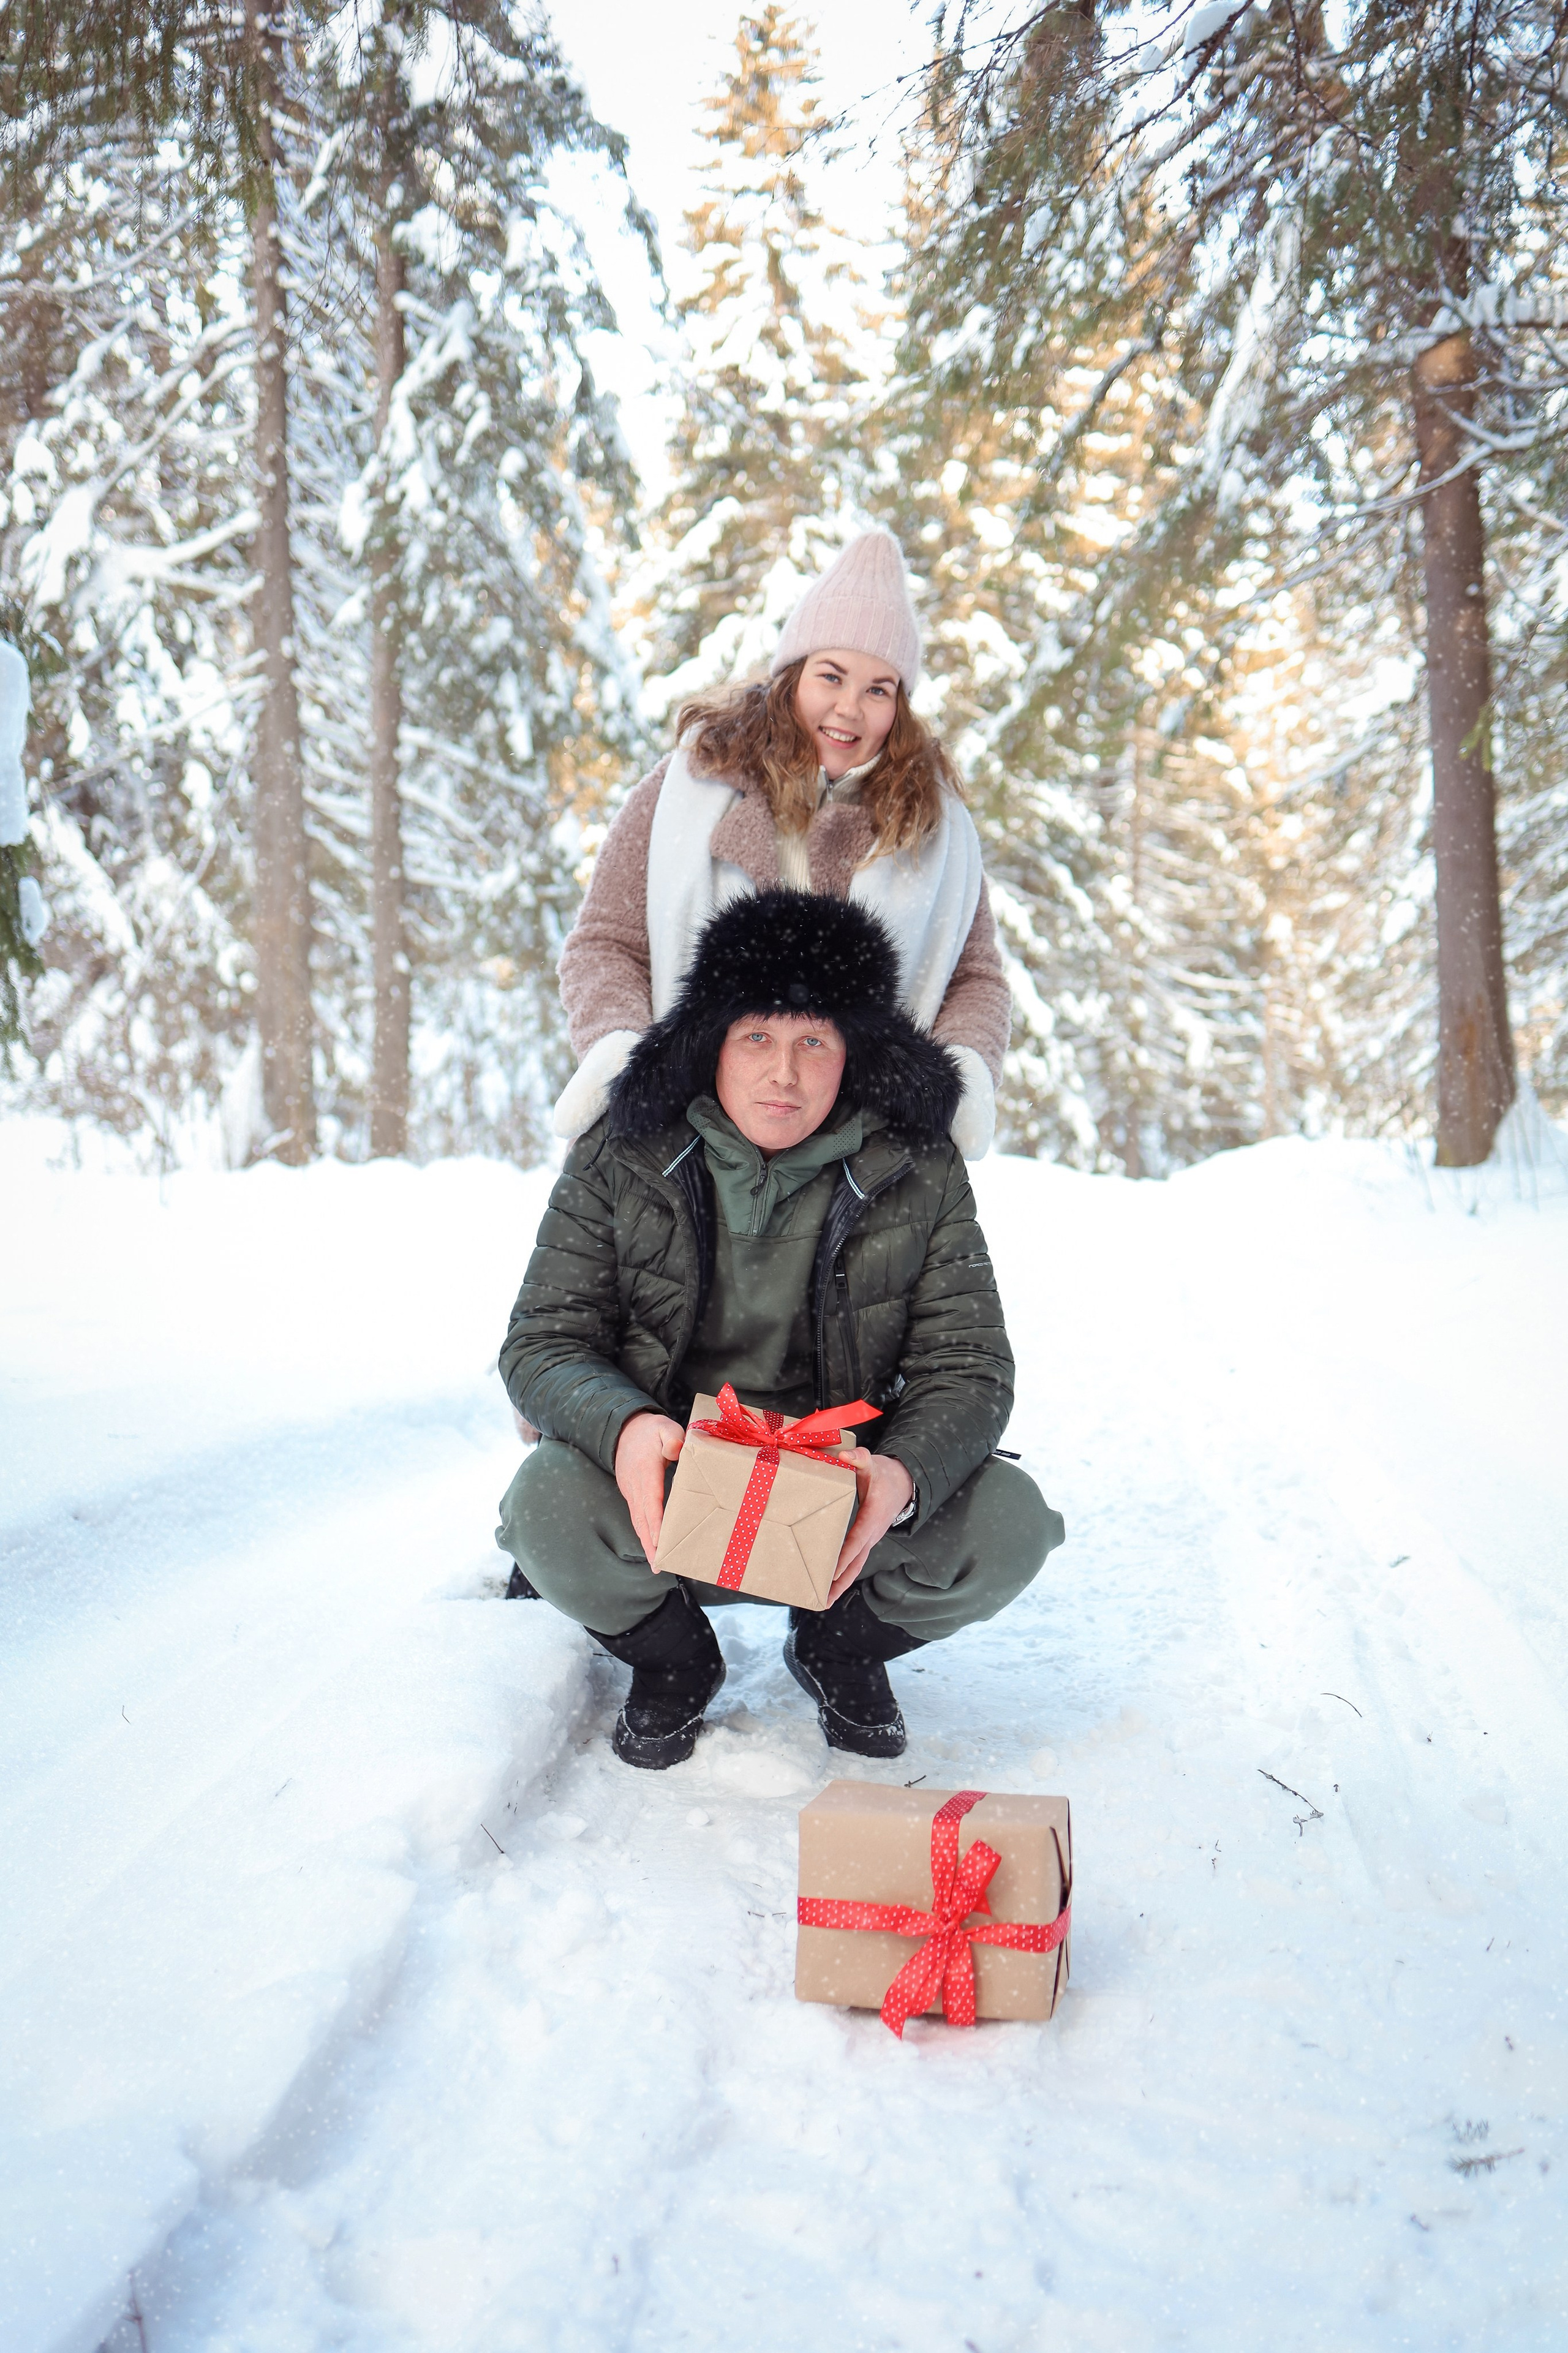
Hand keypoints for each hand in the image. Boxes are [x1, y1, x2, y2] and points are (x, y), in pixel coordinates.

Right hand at [614, 1411, 685, 1563]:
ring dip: (646, 1543)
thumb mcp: (663, 1425)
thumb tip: (676, 1450)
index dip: (656, 1522)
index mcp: (646, 1470)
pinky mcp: (631, 1494)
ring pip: (638, 1521)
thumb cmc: (649, 1430)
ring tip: (656, 1564)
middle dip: (651, 1543)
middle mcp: (635, 1485)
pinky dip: (644, 1533)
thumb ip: (671, 1436)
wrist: (624, 1430)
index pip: (651, 1500)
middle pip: (642, 1519)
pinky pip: (638, 1517)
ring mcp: (631, 1491)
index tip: (661, 1541)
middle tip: (658, 1565)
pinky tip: (652, 1547)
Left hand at [828, 1446, 913, 1606]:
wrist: (905, 1483)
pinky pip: (854, 1560)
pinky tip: (828, 1582)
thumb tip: (845, 1456)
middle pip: (855, 1564)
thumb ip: (859, 1458)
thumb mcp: (873, 1463)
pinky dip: (842, 1573)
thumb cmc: (885, 1474)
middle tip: (823, 1601)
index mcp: (871, 1518)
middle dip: (839, 1583)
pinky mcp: (866, 1539)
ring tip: (822, 1601)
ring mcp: (870, 1539)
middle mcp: (871, 1534)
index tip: (830, 1574)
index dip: (843, 1558)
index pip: (855, 1541)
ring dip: (840, 1584)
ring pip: (855, 1566)